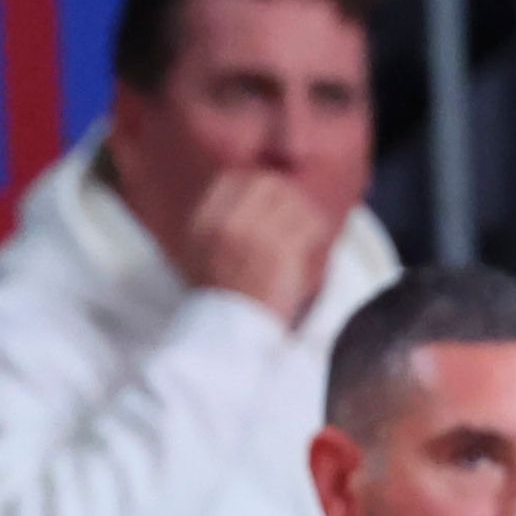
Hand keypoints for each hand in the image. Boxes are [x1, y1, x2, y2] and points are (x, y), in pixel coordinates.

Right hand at [174, 170, 338, 325]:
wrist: (228, 335)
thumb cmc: (218, 299)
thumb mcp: (200, 255)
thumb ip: (217, 224)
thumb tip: (241, 195)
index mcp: (203, 223)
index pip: (233, 179)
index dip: (255, 184)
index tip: (266, 199)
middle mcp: (226, 224)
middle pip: (266, 183)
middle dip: (284, 195)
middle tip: (292, 213)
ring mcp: (254, 236)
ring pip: (292, 199)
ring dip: (302, 212)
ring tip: (304, 231)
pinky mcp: (281, 250)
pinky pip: (309, 222)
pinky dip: (315, 230)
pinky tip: (311, 243)